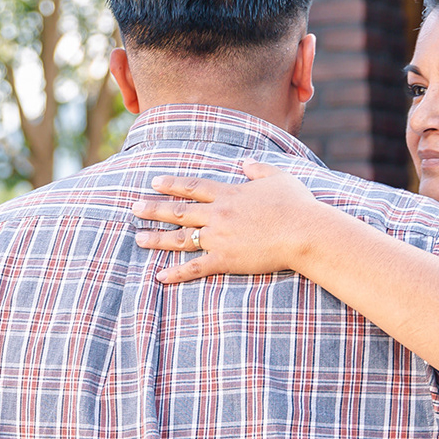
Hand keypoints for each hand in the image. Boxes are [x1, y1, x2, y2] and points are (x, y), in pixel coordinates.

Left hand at [133, 159, 330, 282]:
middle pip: (178, 210)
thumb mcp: (279, 178)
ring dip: (157, 238)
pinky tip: (160, 276)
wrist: (304, 232)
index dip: (172, 184)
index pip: (193, 187)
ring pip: (180, 238)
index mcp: (229, 194)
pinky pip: (195, 267)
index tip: (155, 182)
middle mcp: (218, 214)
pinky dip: (176, 273)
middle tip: (134, 208)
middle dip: (154, 209)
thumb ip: (259, 169)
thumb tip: (246, 162)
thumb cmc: (297, 205)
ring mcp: (219, 238)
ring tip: (138, 238)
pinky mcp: (225, 260)